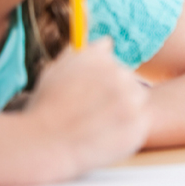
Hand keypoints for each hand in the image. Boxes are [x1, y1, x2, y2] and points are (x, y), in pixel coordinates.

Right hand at [20, 39, 149, 181]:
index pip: (116, 68)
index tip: (89, 99)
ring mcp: (133, 101)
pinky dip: (127, 133)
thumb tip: (108, 42)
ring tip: (98, 127)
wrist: (45, 143)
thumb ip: (87, 53)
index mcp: (102, 58)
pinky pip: (140, 126)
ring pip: (137, 105)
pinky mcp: (139, 125)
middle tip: (93, 115)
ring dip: (125, 114)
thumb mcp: (58, 70)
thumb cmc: (46, 108)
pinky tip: (104, 138)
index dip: (102, 86)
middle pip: (131, 85)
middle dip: (116, 99)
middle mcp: (121, 74)